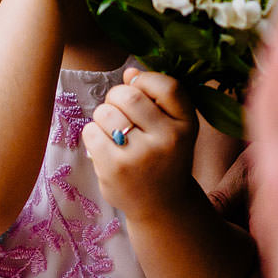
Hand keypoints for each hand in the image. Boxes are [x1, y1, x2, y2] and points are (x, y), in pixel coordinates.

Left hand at [83, 68, 197, 216]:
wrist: (162, 205)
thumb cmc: (163, 158)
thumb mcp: (174, 129)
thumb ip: (156, 99)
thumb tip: (130, 72)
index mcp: (186, 125)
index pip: (168, 86)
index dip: (145, 80)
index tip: (137, 87)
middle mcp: (168, 139)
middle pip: (127, 94)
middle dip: (116, 97)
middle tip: (119, 112)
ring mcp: (141, 155)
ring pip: (105, 112)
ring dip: (103, 117)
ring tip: (114, 133)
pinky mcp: (115, 168)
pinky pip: (90, 132)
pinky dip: (92, 135)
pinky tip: (105, 149)